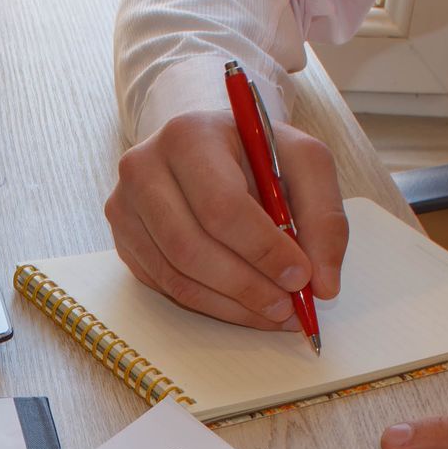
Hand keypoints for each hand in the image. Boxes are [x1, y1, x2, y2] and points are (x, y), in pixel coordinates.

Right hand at [104, 109, 348, 329]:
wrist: (210, 149)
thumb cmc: (257, 155)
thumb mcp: (304, 163)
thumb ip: (324, 218)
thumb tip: (323, 285)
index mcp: (188, 136)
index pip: (220, 206)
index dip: (262, 249)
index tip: (300, 277)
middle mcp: (143, 169)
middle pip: (190, 247)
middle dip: (247, 286)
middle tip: (288, 307)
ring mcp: (125, 208)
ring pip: (176, 276)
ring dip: (231, 305)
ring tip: (274, 312)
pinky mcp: (124, 241)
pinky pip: (166, 286)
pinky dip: (212, 306)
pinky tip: (244, 305)